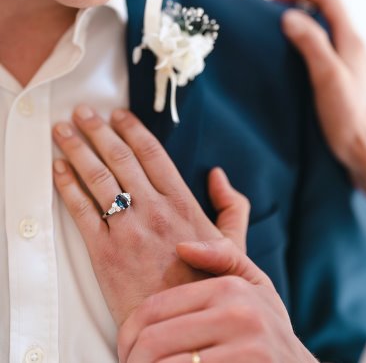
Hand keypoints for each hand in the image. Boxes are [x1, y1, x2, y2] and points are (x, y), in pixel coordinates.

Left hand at [52, 105, 249, 325]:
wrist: (181, 327)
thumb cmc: (206, 285)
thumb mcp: (233, 245)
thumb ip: (233, 208)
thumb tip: (220, 177)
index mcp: (182, 203)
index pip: (152, 153)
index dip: (132, 129)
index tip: (119, 113)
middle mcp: (153, 209)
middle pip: (119, 158)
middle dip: (98, 130)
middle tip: (83, 111)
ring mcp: (127, 228)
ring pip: (97, 177)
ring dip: (77, 149)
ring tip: (63, 130)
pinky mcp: (104, 251)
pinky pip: (81, 210)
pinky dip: (67, 186)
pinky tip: (58, 169)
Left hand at [118, 237, 317, 362]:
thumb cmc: (266, 327)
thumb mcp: (254, 284)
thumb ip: (224, 254)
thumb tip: (181, 245)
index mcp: (230, 289)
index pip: (153, 309)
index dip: (129, 333)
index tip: (128, 346)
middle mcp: (239, 317)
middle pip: (153, 343)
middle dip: (133, 360)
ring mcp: (245, 353)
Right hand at [276, 0, 365, 242]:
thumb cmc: (350, 120)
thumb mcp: (327, 78)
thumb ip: (311, 44)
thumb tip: (290, 16)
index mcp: (352, 44)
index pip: (329, 1)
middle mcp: (356, 51)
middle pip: (330, 15)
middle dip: (302, 6)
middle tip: (274, 14)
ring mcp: (355, 68)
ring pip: (330, 35)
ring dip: (307, 28)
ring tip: (282, 36)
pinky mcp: (350, 84)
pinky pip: (330, 55)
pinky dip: (312, 48)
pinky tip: (298, 66)